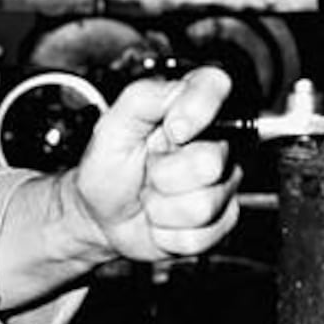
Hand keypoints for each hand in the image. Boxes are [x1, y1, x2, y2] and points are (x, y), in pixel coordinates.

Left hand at [70, 63, 239, 263]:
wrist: (102, 216)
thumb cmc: (109, 168)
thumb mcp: (110, 126)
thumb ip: (143, 98)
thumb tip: (179, 93)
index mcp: (190, 110)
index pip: (217, 86)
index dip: (198, 109)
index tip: (174, 129)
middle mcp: (214, 144)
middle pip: (212, 162)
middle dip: (165, 175)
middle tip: (150, 172)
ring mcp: (221, 184)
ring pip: (203, 205)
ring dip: (162, 208)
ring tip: (153, 196)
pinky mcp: (221, 221)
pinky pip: (199, 236)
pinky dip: (167, 234)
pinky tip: (162, 220)